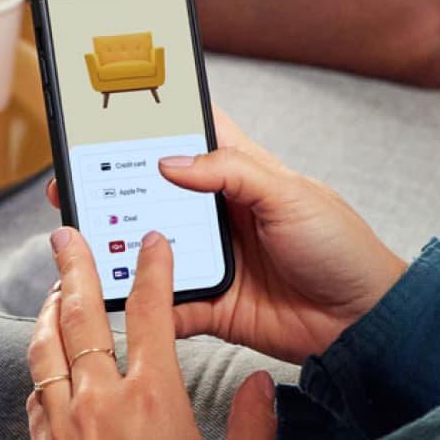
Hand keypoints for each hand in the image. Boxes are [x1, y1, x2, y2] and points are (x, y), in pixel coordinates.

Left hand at [28, 226, 276, 439]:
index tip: (151, 240)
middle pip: (80, 314)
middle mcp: (101, 400)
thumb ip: (253, 422)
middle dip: (74, 265)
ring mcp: (64, 424)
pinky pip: (34, 394)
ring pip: (46, 349)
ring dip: (48, 311)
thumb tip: (260, 385)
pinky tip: (47, 364)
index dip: (152, 267)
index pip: (153, 310)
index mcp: (154, 397)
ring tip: (52, 289)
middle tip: (66, 233)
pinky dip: (41, 369)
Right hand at [47, 108, 405, 362]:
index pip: (188, 137)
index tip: (108, 119)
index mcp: (239, 174)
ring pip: (153, 248)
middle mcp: (218, 214)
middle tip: (74, 184)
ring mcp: (212, 259)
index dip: (150, 127)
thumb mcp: (290, 194)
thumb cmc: (341, 246)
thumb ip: (231, 172)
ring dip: (122, 247)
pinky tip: (122, 298)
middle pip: (154, 194)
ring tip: (86, 240)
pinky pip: (169, 304)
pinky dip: (146, 304)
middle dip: (114, 189)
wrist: (365, 320)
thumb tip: (170, 161)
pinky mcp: (212, 304)